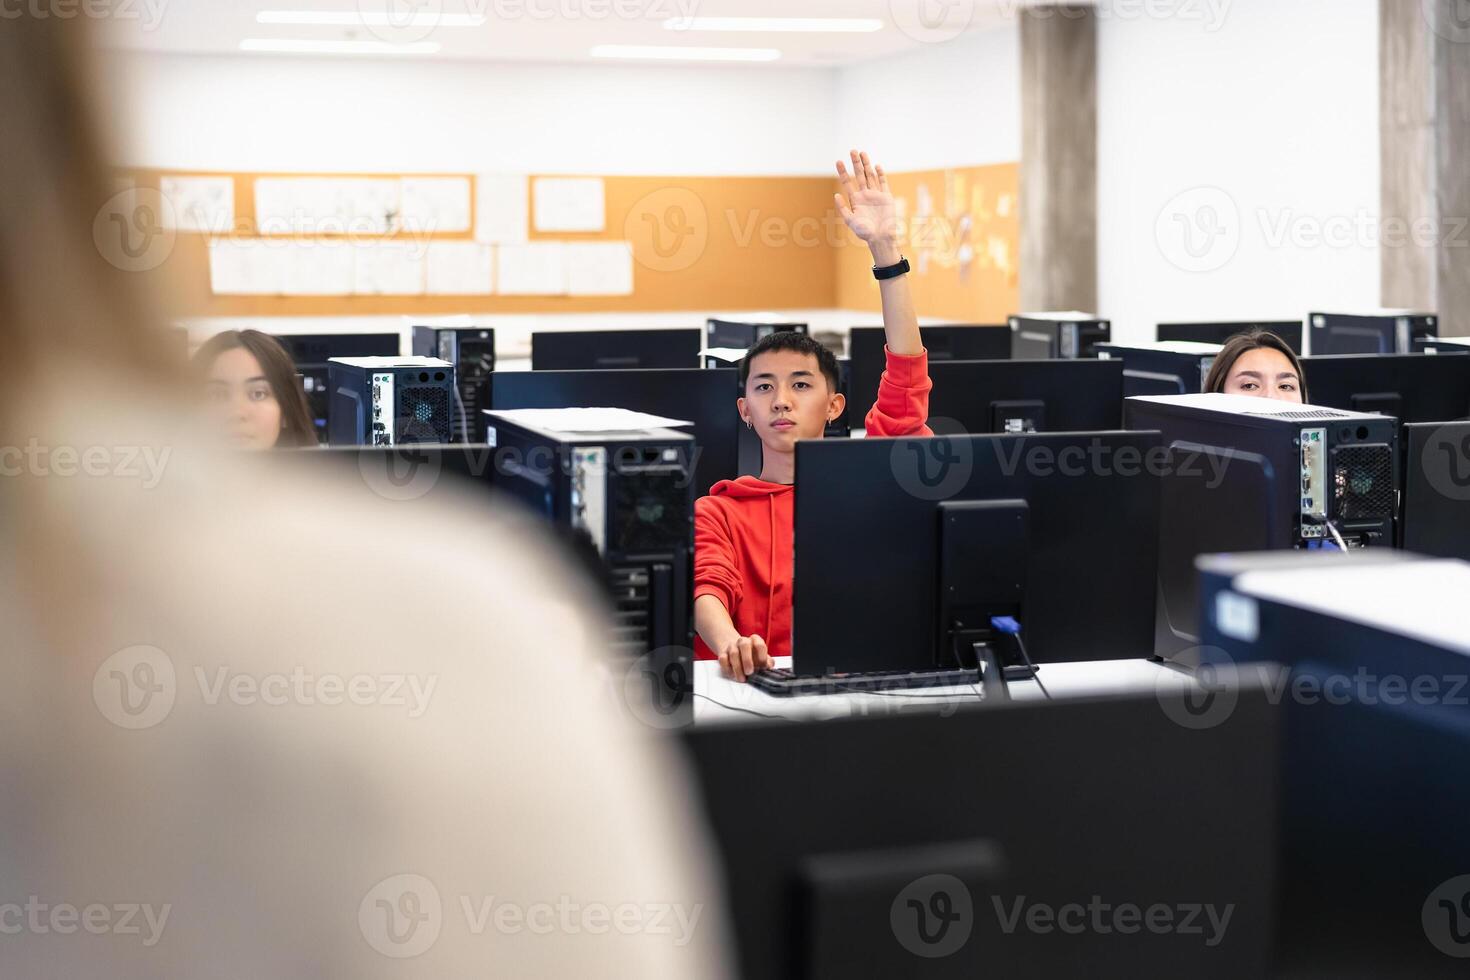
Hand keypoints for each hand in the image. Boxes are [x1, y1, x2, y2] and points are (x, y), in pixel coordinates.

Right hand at [717, 633, 769, 682]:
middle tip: (749, 672)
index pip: (759, 644)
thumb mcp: (761, 658)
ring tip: (742, 678)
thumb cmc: (752, 656)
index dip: (762, 656)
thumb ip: (767, 662)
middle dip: (747, 660)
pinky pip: (723, 659)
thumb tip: (769, 667)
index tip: (763, 667)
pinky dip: (727, 668)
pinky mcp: (722, 653)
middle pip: (744, 645)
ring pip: (733, 653)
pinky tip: (732, 674)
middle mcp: (743, 641)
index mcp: (755, 640)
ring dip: (738, 668)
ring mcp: (731, 646)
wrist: (736, 650)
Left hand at [835, 149, 900, 264]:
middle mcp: (865, 195)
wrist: (880, 238)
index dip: (843, 172)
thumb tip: (836, 194)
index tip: (838, 161)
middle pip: (859, 175)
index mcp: (855, 200)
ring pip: (870, 176)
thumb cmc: (864, 232)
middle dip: (855, 163)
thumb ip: (843, 208)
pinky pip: (883, 183)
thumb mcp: (850, 221)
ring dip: (866, 165)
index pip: (847, 182)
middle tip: (852, 151)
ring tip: (862, 152)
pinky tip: (876, 166)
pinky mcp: (886, 197)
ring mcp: (876, 195)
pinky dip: (880, 174)